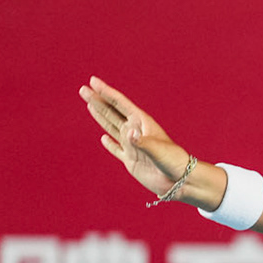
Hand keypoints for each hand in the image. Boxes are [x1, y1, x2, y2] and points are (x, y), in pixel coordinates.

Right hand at [79, 76, 193, 199]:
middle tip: (83, 89)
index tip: (92, 81)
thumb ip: (142, 142)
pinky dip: (109, 144)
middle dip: (97, 101)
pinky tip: (104, 138)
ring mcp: (133, 146)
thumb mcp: (158, 150)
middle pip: (112, 112)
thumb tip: (129, 133)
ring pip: (112, 127)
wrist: (180, 181)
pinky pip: (117, 149)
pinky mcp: (131, 160)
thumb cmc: (173, 162)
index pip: (120, 104)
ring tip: (90, 104)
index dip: (106, 92)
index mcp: (142, 123)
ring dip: (100, 116)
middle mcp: (136, 132)